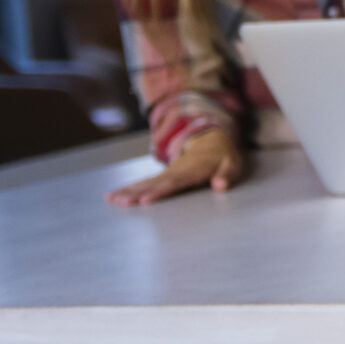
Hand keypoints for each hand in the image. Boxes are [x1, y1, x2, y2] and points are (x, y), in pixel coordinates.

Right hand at [107, 127, 244, 206]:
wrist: (211, 142)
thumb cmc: (222, 158)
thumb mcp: (231, 165)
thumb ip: (226, 175)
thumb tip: (220, 185)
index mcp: (191, 170)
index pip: (173, 182)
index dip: (160, 190)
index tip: (145, 199)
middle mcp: (175, 171)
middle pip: (153, 183)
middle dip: (136, 193)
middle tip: (121, 201)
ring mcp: (166, 174)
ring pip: (144, 183)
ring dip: (127, 191)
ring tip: (112, 199)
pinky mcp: (161, 177)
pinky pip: (142, 184)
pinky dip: (127, 190)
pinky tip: (113, 197)